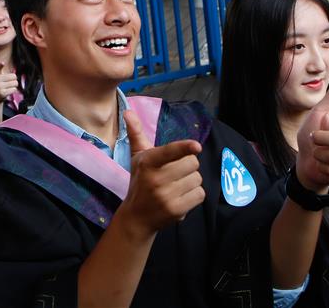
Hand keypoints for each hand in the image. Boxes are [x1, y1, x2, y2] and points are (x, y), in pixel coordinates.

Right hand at [0, 56, 18, 104]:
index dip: (0, 65)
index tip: (2, 63)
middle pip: (14, 76)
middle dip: (13, 80)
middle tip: (6, 83)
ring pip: (15, 83)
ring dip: (13, 86)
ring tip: (6, 88)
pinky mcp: (2, 93)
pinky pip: (14, 89)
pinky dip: (13, 90)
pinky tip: (7, 92)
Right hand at [118, 110, 204, 236]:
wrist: (137, 217)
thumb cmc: (140, 181)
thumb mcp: (137, 157)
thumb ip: (136, 133)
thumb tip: (128, 111)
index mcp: (147, 162)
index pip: (169, 152)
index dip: (183, 148)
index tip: (196, 146)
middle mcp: (155, 180)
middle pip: (192, 162)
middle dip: (188, 165)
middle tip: (175, 171)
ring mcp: (166, 197)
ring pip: (197, 178)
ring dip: (191, 180)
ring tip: (176, 185)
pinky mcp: (176, 210)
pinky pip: (200, 194)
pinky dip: (194, 195)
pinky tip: (181, 197)